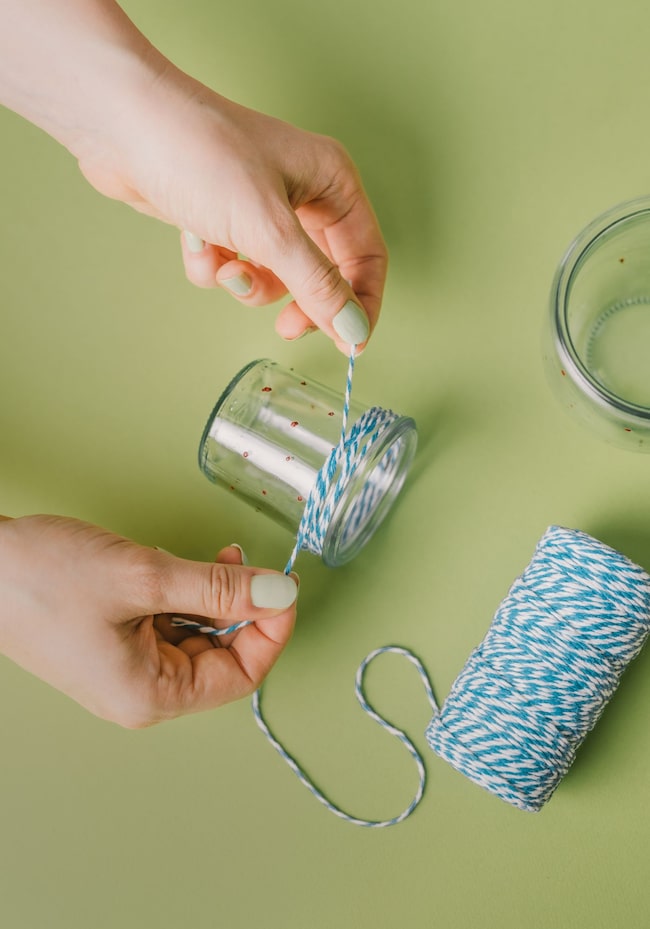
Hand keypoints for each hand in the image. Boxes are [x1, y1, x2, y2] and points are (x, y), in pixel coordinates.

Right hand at [0, 515, 297, 726]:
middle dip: (240, 606)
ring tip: (204, 559)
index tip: (283, 587)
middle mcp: (141, 693)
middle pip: (221, 654)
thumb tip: (278, 593)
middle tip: (244, 562)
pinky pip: (167, 625)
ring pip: (196, 635)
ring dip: (211, 596)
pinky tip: (173, 568)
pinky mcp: (113, 644)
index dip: (272, 629)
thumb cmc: (44, 578)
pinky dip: (182, 596)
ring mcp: (126, 669)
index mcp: (150, 695)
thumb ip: (218, 587)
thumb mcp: (145, 576)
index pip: (242, 674)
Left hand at [79, 65, 385, 350]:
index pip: (367, 257)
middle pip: (321, 272)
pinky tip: (193, 242)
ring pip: (273, 276)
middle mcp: (302, 193)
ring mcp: (260, 206)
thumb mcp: (269, 230)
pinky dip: (211, 265)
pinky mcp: (222, 218)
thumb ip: (317, 285)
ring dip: (245, 284)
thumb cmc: (199, 154)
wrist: (118, 125)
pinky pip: (232, 264)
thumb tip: (353, 330)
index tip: (349, 345)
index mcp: (331, 182)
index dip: (361, 304)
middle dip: (297, 300)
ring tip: (223, 269)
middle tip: (286, 327)